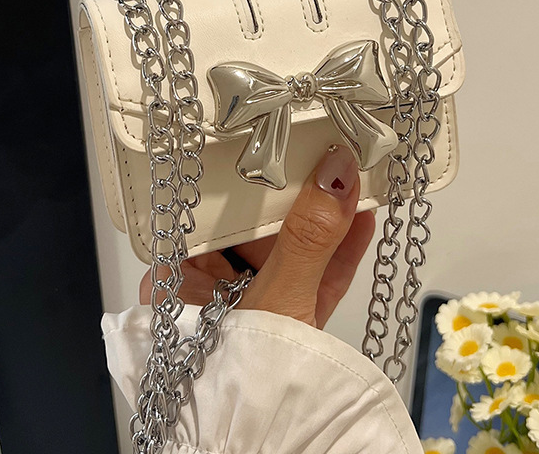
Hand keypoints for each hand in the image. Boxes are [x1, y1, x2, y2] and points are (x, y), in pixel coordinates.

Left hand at [139, 144, 375, 328]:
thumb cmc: (241, 388)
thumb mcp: (277, 301)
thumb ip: (308, 237)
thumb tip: (333, 173)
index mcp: (179, 282)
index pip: (213, 213)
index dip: (251, 179)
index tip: (284, 150)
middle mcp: (210, 294)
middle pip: (255, 229)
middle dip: (296, 197)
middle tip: (326, 158)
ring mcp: (250, 310)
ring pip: (288, 252)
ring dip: (324, 220)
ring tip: (351, 178)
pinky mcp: (285, 326)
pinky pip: (310, 279)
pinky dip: (336, 253)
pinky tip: (359, 219)